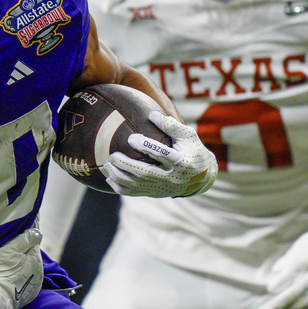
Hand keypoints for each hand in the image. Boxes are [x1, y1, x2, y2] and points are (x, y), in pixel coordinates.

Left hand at [102, 110, 217, 197]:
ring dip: (119, 177)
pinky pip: (135, 193)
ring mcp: (162, 187)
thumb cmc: (192, 150)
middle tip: (112, 155)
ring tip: (106, 165)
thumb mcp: (188, 136)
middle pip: (146, 173)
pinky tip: (109, 178)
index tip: (131, 138)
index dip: (146, 146)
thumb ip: (172, 126)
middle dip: (127, 165)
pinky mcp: (155, 194)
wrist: (200, 177)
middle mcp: (172, 177)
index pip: (163, 154)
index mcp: (182, 162)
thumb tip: (151, 114)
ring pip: (138, 185)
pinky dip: (120, 187)